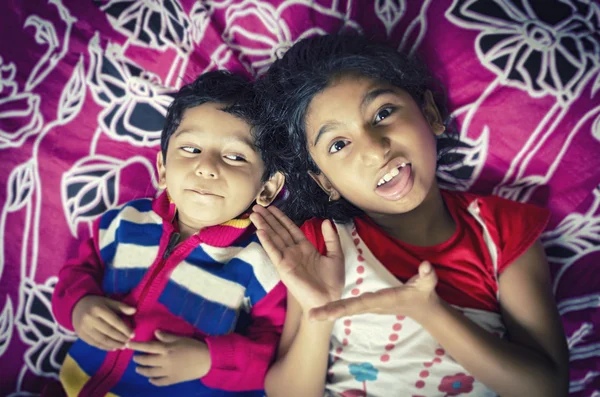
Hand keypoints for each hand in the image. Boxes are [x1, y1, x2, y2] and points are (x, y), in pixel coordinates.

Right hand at [72, 295, 135, 350]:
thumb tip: (134, 311)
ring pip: (102, 339)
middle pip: (108, 332)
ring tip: (123, 346)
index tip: (133, 335)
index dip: (124, 329)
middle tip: (128, 342)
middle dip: (120, 338)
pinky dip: (105, 347)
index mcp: (98, 309)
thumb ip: (121, 307)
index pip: (114, 321)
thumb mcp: (108, 301)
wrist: (76, 306)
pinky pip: (95, 343)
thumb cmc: (96, 303)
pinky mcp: (81, 335)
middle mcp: (90, 319)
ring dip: (114, 344)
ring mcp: (84, 328)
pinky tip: (113, 348)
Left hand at [129, 331, 210, 385]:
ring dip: (142, 370)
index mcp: (166, 349)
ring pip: (150, 372)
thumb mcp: (180, 338)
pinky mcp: (172, 379)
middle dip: (138, 359)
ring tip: (139, 369)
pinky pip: (159, 382)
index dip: (137, 346)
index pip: (148, 347)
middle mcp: (164, 361)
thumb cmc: (194, 346)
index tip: (128, 344)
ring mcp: (168, 372)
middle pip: (146, 361)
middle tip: (135, 358)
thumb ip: (167, 336)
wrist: (207, 360)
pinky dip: (153, 380)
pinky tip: (150, 378)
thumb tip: (155, 332)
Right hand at [250, 205, 344, 313]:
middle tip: (257, 206)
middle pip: (278, 231)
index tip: (271, 208)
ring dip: (263, 226)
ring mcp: (287, 259)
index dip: (281, 218)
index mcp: (305, 247)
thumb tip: (326, 221)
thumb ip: (331, 238)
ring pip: (273, 238)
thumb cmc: (332, 281)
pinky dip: (267, 241)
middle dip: (268, 219)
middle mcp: (294, 251)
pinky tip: (260, 231)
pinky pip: (274, 252)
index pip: (290, 229)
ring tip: (254, 214)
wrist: (329, 299)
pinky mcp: (283, 268)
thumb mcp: (335, 255)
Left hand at [309, 261, 438, 321]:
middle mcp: (371, 304)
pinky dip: (334, 308)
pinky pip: (347, 306)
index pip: (361, 303)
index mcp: (382, 299)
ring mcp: (368, 305)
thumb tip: (426, 266)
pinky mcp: (366, 304)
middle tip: (311, 316)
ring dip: (328, 312)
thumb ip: (427, 275)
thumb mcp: (427, 283)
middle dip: (329, 313)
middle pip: (347, 309)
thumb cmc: (424, 293)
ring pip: (345, 309)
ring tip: (310, 316)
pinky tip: (320, 311)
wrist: (422, 308)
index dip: (345, 306)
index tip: (330, 312)